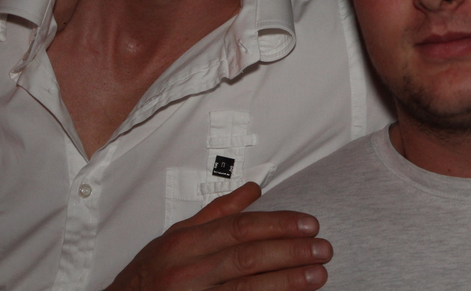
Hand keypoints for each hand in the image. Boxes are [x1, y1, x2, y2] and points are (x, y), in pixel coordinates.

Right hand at [105, 182, 330, 290]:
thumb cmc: (148, 276)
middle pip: (247, 258)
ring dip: (287, 282)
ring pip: (247, 290)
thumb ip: (216, 213)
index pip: (240, 228)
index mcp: (184, 244)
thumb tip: (254, 189)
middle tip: (322, 249)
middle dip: (290, 252)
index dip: (279, 225)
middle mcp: (188, 272)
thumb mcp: (174, 238)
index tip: (309, 224)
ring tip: (318, 275)